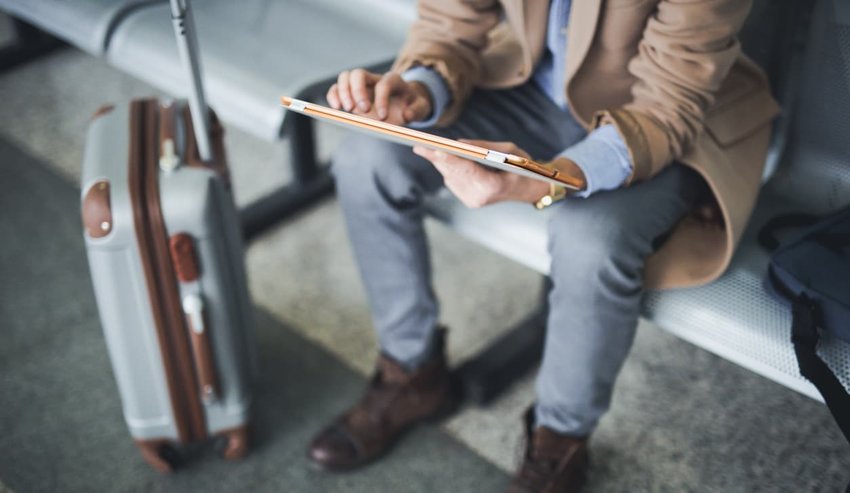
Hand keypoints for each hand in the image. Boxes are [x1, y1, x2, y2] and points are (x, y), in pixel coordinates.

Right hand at [326, 69, 432, 124]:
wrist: (405, 103)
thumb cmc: (412, 104)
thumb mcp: (421, 107)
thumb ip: (417, 111)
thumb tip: (406, 115)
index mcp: (393, 80)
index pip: (383, 84)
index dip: (381, 99)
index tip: (382, 117)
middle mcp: (374, 78)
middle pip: (359, 74)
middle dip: (358, 91)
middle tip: (363, 110)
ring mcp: (361, 85)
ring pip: (345, 77)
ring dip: (343, 92)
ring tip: (346, 109)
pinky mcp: (351, 93)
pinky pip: (337, 88)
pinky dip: (333, 96)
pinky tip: (336, 108)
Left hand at [413, 140, 549, 207]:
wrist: (527, 188)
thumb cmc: (521, 166)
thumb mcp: (508, 149)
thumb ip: (482, 147)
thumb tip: (457, 143)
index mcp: (492, 186)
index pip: (467, 170)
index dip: (450, 159)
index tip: (435, 150)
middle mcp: (479, 197)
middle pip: (453, 174)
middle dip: (437, 158)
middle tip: (418, 146)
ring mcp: (472, 200)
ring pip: (449, 176)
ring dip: (439, 162)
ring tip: (423, 148)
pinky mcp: (467, 200)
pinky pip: (452, 180)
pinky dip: (447, 167)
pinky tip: (440, 157)